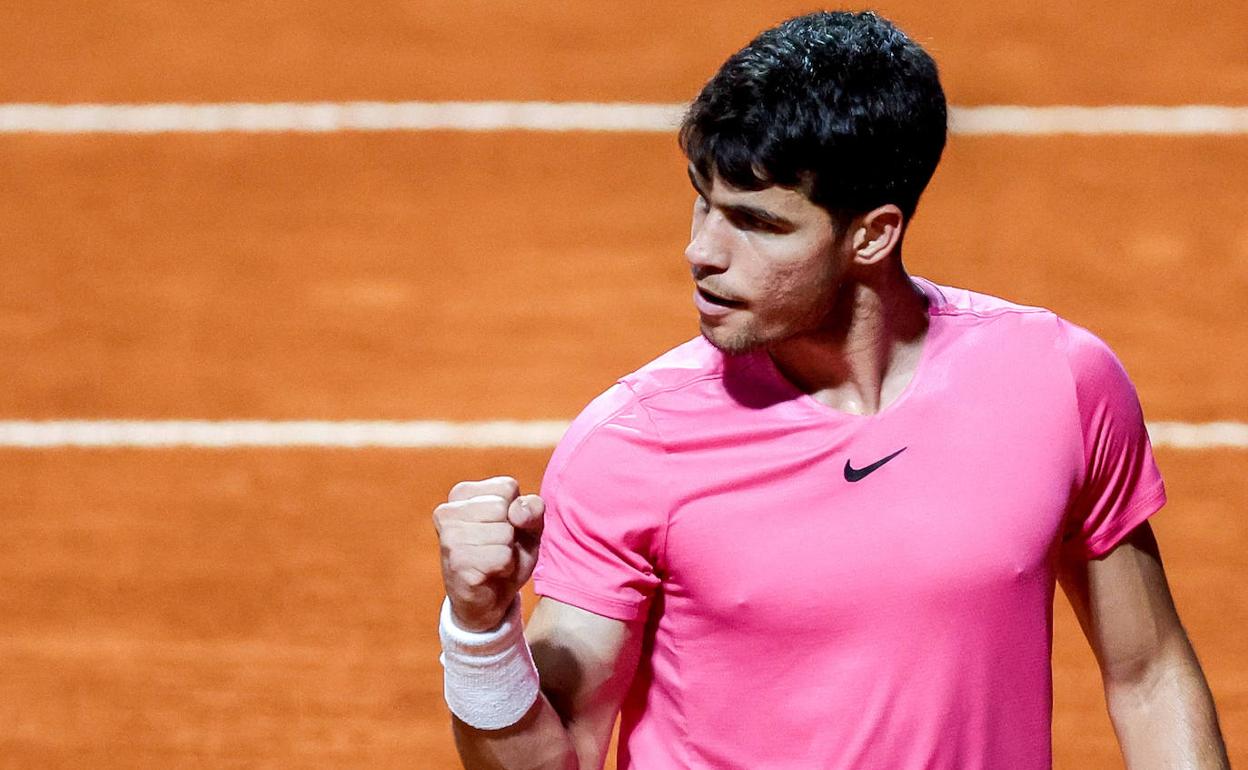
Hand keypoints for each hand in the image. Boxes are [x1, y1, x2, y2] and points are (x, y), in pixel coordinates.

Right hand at [433, 476, 545, 632]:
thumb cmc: (506, 555)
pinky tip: (491, 573)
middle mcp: (447, 512)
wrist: (488, 601)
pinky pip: (502, 557)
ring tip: (494, 561)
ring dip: (508, 552)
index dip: (516, 512)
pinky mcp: (458, 563)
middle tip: (498, 548)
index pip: (507, 487)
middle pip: (504, 508)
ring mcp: (449, 538)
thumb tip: (517, 511)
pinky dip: (505, 567)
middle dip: (511, 532)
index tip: (503, 528)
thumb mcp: (528, 526)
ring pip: (504, 533)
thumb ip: (532, 508)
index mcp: (461, 494)